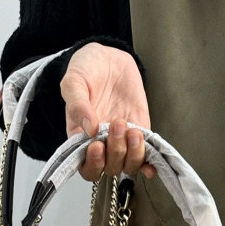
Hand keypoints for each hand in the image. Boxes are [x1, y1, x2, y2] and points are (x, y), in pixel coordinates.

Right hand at [61, 42, 155, 181]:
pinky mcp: (139, 134)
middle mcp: (102, 144)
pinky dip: (149, 164)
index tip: (97, 147)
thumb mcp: (74, 82)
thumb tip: (88, 129)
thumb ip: (77, 105)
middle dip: (115, 151)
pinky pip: (146, 157)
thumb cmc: (86, 70)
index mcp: (81, 138)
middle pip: (110, 168)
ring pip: (129, 165)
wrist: (108, 57)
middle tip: (116, 124)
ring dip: (133, 154)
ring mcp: (122, 141)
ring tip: (132, 130)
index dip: (93, 164)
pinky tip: (151, 163)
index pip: (86, 167)